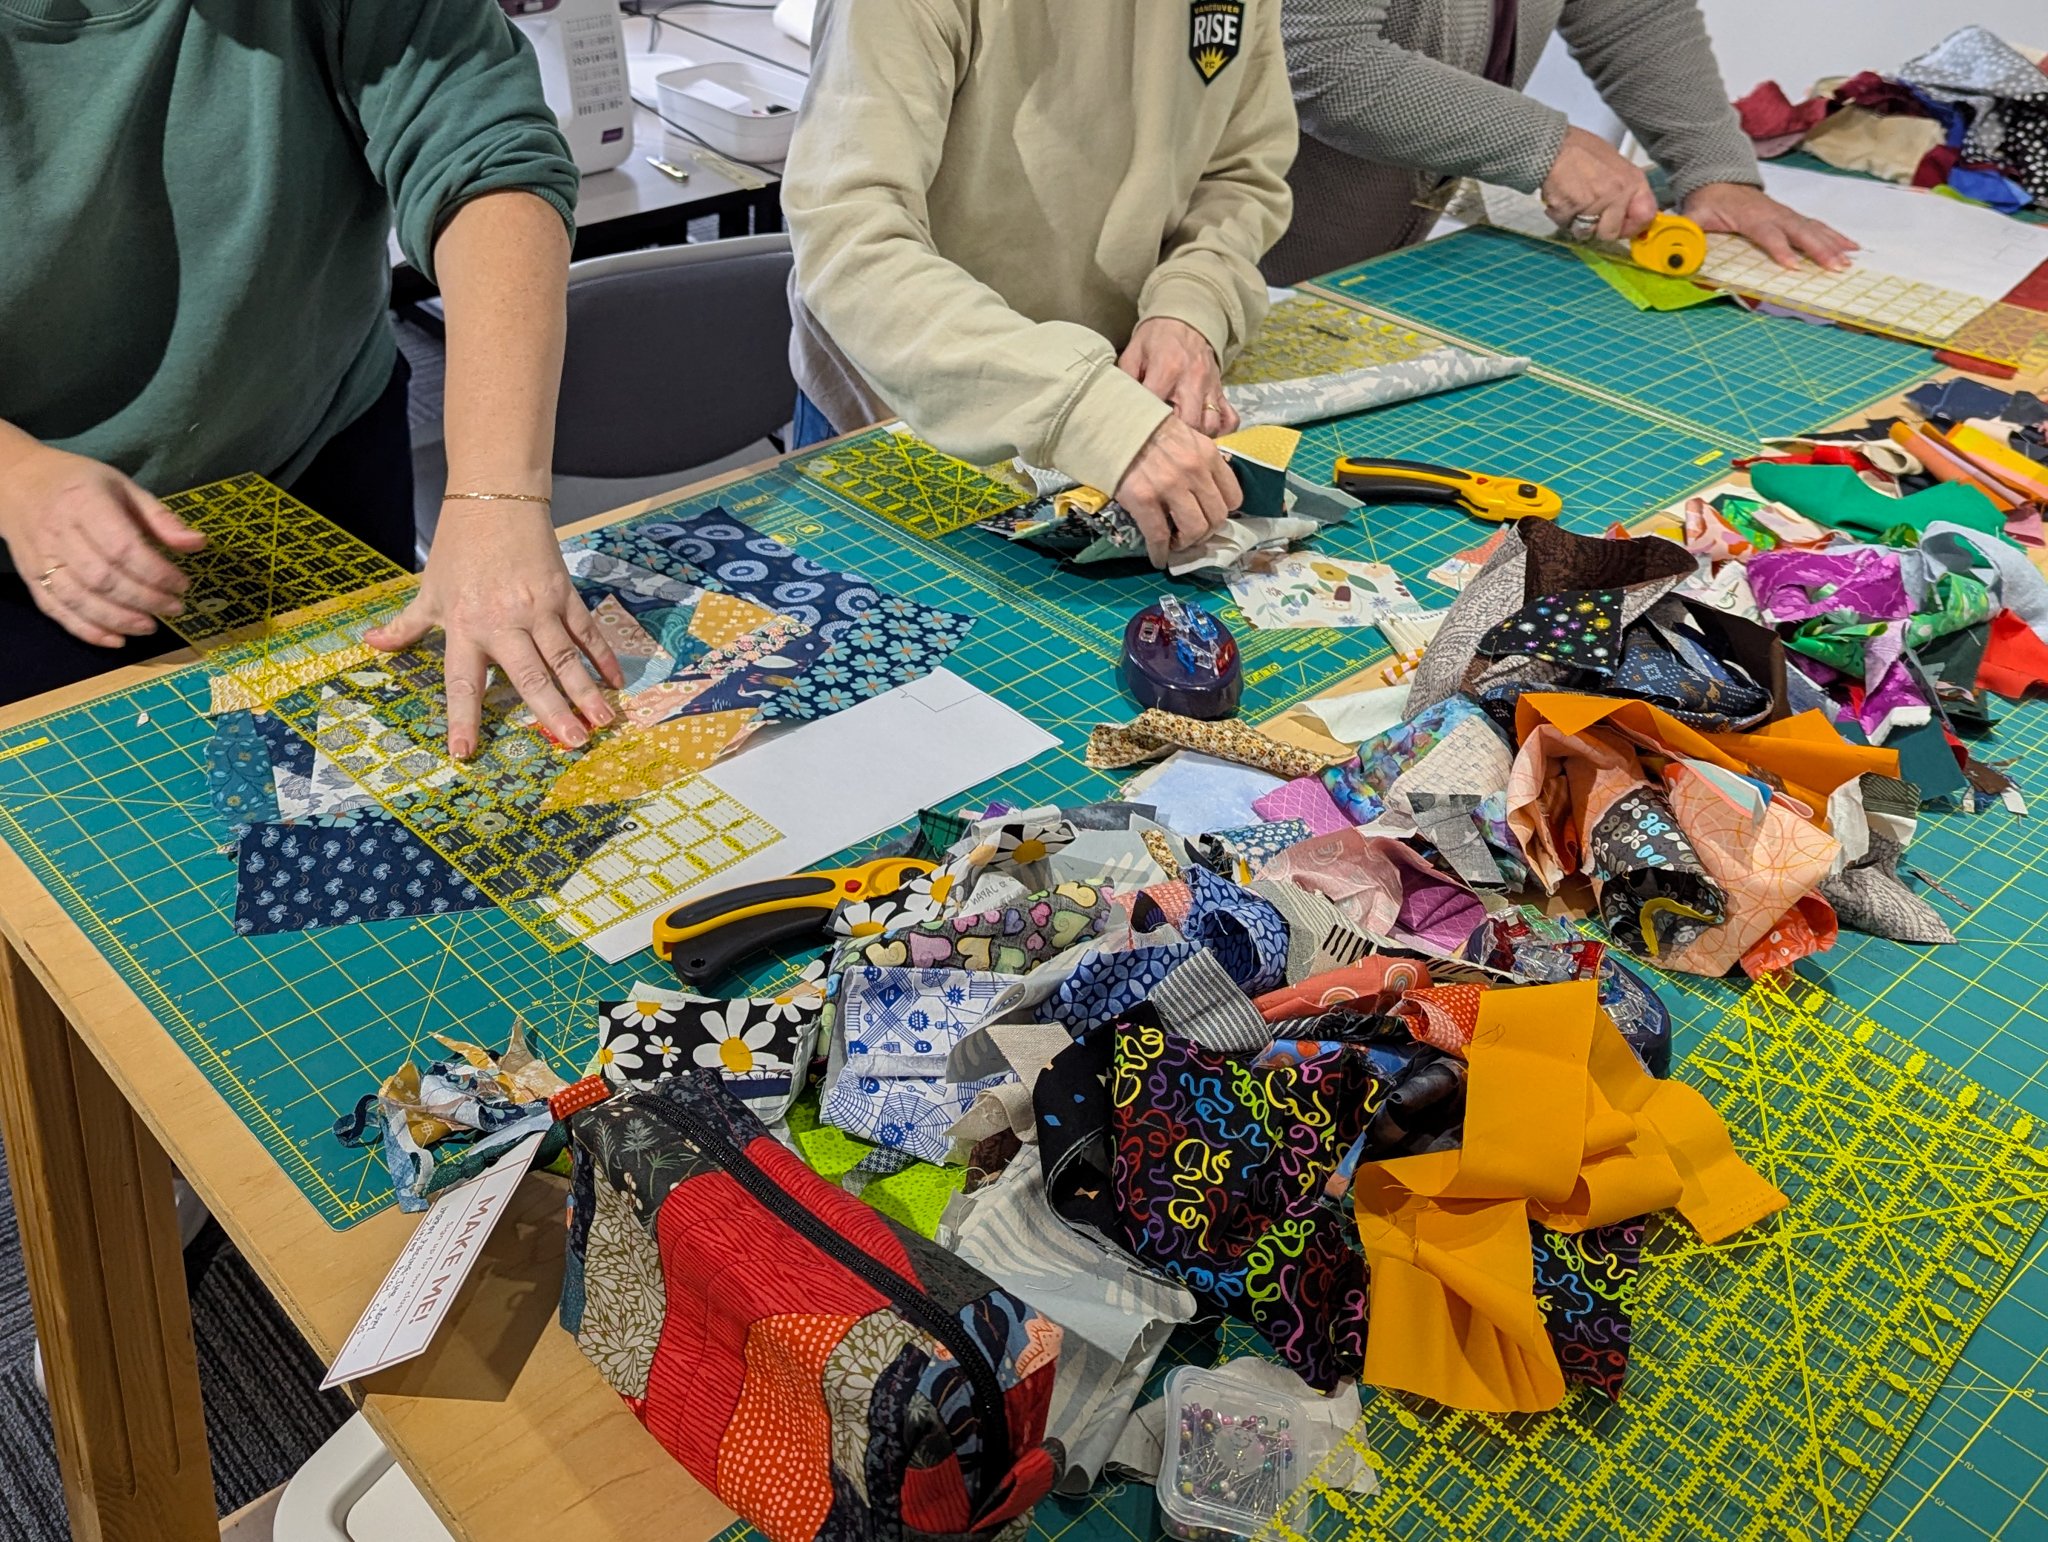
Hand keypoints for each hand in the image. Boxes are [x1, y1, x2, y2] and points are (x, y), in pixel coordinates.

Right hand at [0, 442, 204, 646]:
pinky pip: (57, 610)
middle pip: (103, 578)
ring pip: (79, 599)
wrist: (17, 482)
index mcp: (85, 504)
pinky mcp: (31, 578)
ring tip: (151, 627)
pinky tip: (117, 639)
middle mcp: (59, 533)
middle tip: (174, 608)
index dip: (156, 572)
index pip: (122, 547)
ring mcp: (41, 559)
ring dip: (119, 619)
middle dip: (144, 599)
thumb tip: (199, 544)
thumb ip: (160, 518)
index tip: (183, 584)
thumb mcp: (124, 487)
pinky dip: (87, 631)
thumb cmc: (80, 484)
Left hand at [366, 502, 623, 757]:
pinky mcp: (563, 593)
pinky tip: (615, 682)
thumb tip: (372, 644)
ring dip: (586, 691)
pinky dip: (602, 656)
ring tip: (603, 721)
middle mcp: (503, 622)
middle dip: (553, 711)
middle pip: (531, 675)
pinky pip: (586, 631)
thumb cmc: (459, 546)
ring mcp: (538, 608)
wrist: (495, 498)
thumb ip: (406, 625)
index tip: (466, 751)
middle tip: (574, 742)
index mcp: (465, 626)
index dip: (463, 718)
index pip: (463, 682)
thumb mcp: (428, 589)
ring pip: (565, 658)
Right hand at [1114, 415, 1241, 567]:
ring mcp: (1170, 486)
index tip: (1208, 517)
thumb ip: (1197, 460)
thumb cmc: (1144, 428)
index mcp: (1208, 455)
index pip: (1233, 497)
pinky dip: (1160, 553)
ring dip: (1186, 544)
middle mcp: (1195, 471)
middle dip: (1205, 532)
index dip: (1221, 513)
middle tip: (1190, 534)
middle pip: (1216, 518)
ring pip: (1194, 530)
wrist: (1110, 421)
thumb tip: (1202, 490)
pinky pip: (1160, 536)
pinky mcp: (1144, 499)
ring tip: (1174, 543)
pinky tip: (1157, 557)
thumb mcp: (1184, 435)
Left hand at [1118, 317, 1238, 437]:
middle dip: (1175, 436)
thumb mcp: (1134, 351)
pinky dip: (1220, 431)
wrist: (1186, 319)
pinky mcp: (1221, 390)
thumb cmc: (1156, 338)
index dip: (1145, 423)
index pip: (1156, 406)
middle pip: (1189, 422)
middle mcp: (1192, 380)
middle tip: (1161, 441)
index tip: (1136, 432)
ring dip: (1196, 436)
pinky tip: (1204, 433)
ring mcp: (1210, 387)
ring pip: (1210, 425)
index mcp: (1167, 369)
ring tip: (1180, 439)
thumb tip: (1118, 406)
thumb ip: (1125, 378)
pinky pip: (1229, 418)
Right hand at [1541, 126, 1656, 243]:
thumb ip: (1624, 189)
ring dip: (1576, 223)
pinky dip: (1560, 216)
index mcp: (1632, 181)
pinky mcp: (1571, 208)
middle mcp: (1617, 193)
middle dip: (1596, 228)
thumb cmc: (1583, 151)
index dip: (1630, 226)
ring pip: (1585, 233)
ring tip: (1571, 204)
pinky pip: (1565, 225)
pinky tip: (1560, 199)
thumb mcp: (1615, 163)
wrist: (1554, 145)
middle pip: (1609, 233)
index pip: (1645, 217)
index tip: (1619, 226)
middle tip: (1587, 214)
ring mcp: (1594, 202)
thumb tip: (1626, 212)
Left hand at [1683, 181, 1857, 271]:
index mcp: (1750, 216)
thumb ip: (1688, 230)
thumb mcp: (1693, 215)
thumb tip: (1680, 246)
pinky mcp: (1792, 217)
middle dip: (1819, 250)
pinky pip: (1816, 226)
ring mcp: (1785, 214)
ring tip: (1848, 261)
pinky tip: (1851, 247)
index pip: (1767, 234)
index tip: (1792, 265)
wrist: (1719, 180)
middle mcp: (1773, 214)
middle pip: (1800, 232)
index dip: (1780, 249)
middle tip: (1835, 267)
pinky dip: (1835, 236)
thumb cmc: (1707, 202)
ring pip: (1813, 229)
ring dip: (1832, 245)